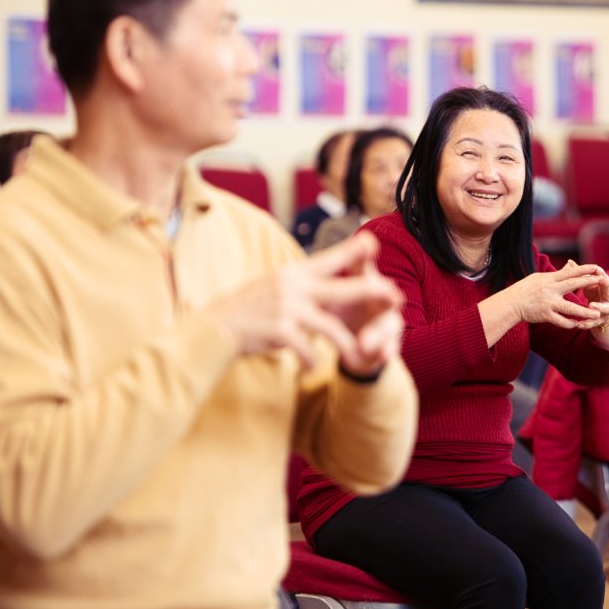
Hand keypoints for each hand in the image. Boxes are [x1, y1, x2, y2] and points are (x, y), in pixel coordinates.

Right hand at [203, 232, 402, 375]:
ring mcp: (286, 308)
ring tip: (359, 358)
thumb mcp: (272, 287)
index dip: (352, 250)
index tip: (374, 241)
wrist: (212, 330)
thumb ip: (299, 285)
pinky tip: (312, 367)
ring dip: (346, 345)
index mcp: (292, 273)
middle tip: (396, 295)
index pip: (327, 259)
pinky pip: (306, 349)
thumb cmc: (245, 312)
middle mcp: (291, 286)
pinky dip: (311, 360)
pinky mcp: (278, 330)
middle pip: (340, 290)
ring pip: (329, 327)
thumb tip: (323, 281)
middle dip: (370, 292)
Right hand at [506, 260, 606, 329]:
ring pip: (570, 308)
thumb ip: (556, 274)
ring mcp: (548, 304)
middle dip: (589, 283)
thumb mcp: (538, 278)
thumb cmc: (524, 289)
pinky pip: (561, 321)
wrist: (510, 304)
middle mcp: (550, 290)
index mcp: (549, 279)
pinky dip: (570, 323)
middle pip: (573, 285)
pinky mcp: (545, 316)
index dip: (584, 269)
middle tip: (603, 282)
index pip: (569, 272)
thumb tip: (569, 266)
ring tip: (597, 314)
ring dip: (585, 311)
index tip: (597, 267)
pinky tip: (578, 324)